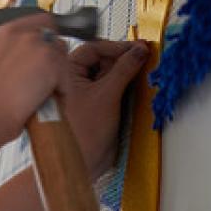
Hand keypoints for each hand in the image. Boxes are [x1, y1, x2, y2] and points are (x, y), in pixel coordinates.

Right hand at [0, 14, 70, 144]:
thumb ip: (11, 53)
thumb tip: (30, 57)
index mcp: (1, 32)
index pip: (38, 21)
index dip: (45, 40)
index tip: (46, 55)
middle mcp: (18, 32)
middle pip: (53, 36)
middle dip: (53, 58)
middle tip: (45, 79)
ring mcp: (34, 43)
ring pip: (62, 55)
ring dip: (58, 74)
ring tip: (43, 92)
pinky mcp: (49, 59)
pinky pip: (66, 74)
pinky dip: (61, 90)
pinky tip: (44, 99)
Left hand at [61, 40, 148, 175]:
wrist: (83, 163)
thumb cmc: (84, 132)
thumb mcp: (107, 95)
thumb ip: (124, 69)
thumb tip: (139, 50)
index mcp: (65, 73)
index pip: (92, 49)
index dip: (116, 47)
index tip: (138, 48)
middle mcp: (74, 80)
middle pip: (102, 59)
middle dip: (122, 57)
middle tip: (145, 56)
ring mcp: (86, 92)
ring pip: (109, 73)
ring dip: (126, 70)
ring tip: (144, 68)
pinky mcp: (98, 104)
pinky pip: (113, 87)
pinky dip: (126, 83)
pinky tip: (138, 83)